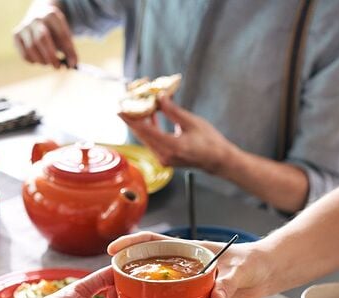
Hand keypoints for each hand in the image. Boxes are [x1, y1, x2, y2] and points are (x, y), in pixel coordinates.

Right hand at [13, 1, 76, 67]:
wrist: (39, 17)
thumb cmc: (55, 31)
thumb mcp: (64, 36)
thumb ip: (69, 51)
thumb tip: (72, 65)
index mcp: (52, 15)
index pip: (61, 34)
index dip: (68, 51)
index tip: (72, 64)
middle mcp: (36, 19)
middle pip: (41, 39)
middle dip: (51, 56)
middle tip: (58, 67)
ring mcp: (24, 26)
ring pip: (31, 48)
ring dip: (42, 60)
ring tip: (48, 62)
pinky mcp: (16, 35)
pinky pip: (24, 54)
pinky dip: (33, 61)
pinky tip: (39, 59)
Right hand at [107, 232, 275, 297]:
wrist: (266, 275)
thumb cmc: (254, 263)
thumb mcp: (243, 269)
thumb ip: (230, 282)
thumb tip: (217, 296)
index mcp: (187, 250)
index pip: (152, 242)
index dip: (130, 244)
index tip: (112, 251)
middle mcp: (182, 268)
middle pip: (146, 269)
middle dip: (126, 278)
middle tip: (110, 292)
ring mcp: (186, 284)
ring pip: (157, 293)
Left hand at [119, 95, 237, 174]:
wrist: (218, 160)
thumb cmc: (210, 142)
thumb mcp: (192, 122)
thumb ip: (173, 111)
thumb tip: (159, 97)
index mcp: (172, 147)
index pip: (146, 131)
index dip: (131, 119)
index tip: (120, 109)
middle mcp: (164, 155)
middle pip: (142, 135)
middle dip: (132, 119)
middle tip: (124, 104)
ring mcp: (163, 159)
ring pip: (146, 138)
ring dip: (141, 123)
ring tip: (135, 107)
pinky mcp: (165, 158)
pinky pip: (152, 141)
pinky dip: (150, 129)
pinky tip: (150, 116)